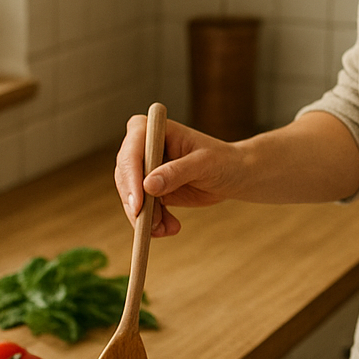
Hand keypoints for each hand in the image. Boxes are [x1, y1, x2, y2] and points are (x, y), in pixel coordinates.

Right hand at [114, 116, 245, 236]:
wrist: (233, 174)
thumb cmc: (223, 160)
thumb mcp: (204, 164)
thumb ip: (177, 172)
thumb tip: (148, 185)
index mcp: (155, 129)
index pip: (132, 150)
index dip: (130, 176)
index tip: (138, 204)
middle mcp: (145, 147)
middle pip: (125, 175)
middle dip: (135, 204)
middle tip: (150, 225)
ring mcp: (146, 169)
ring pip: (131, 196)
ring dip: (145, 218)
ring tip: (166, 229)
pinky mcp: (150, 189)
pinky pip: (142, 209)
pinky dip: (152, 222)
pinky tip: (169, 228)